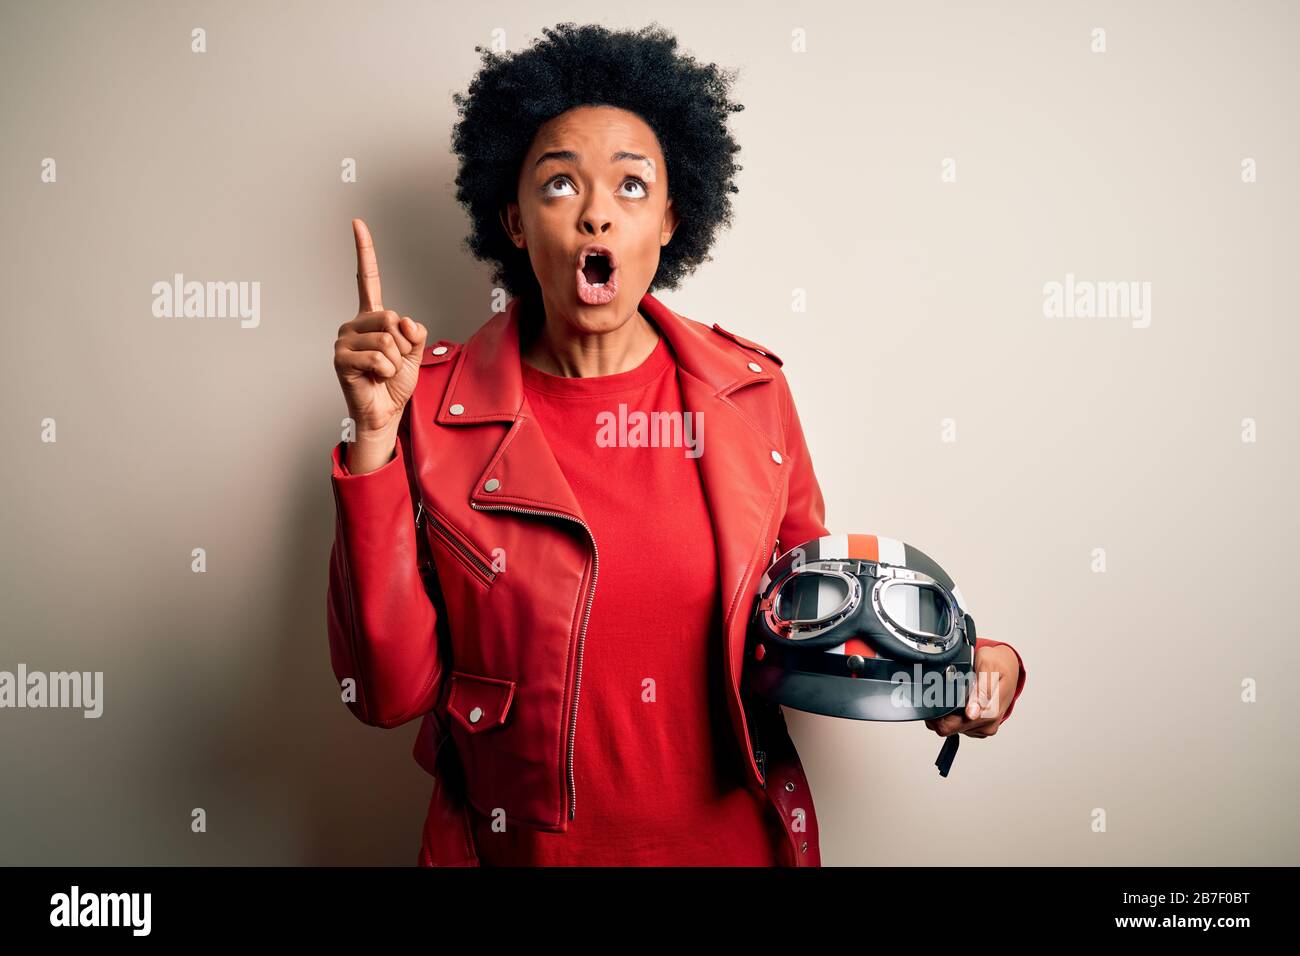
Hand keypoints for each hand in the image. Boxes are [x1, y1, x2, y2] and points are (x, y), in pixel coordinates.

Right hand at [333, 219, 427, 437]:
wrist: (384, 412)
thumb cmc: (395, 382)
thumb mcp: (414, 352)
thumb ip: (414, 332)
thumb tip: (403, 322)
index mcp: (372, 318)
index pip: (366, 278)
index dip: (363, 251)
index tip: (357, 223)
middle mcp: (354, 324)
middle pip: (391, 317)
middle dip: (403, 344)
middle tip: (393, 361)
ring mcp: (344, 340)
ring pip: (386, 340)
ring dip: (395, 361)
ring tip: (383, 372)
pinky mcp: (340, 358)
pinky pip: (378, 357)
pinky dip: (386, 371)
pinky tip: (376, 378)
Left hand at [925, 644, 1018, 739]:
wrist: (1009, 667)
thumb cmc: (998, 665)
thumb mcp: (988, 667)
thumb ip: (980, 691)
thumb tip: (971, 713)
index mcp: (989, 713)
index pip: (950, 726)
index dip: (935, 716)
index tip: (931, 699)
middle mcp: (987, 724)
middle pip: (948, 729)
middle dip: (940, 712)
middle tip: (941, 691)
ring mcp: (983, 727)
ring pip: (952, 727)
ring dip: (948, 712)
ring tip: (954, 693)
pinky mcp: (980, 726)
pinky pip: (959, 725)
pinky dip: (954, 713)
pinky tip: (959, 699)